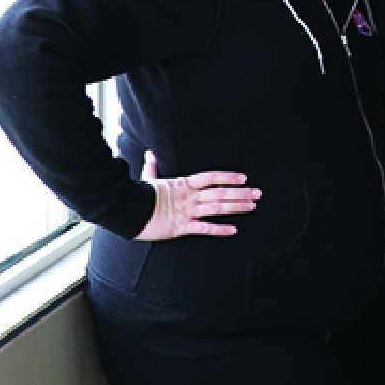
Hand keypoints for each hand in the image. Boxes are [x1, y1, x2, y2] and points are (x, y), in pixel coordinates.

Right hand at [134, 149, 260, 241]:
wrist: (125, 211)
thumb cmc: (137, 196)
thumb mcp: (148, 180)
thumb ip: (152, 168)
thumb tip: (149, 154)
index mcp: (184, 184)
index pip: (212, 177)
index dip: (229, 177)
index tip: (244, 177)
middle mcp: (189, 197)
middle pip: (220, 193)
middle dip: (241, 193)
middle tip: (258, 193)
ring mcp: (187, 212)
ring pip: (217, 208)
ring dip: (236, 207)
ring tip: (253, 206)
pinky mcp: (181, 227)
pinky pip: (204, 228)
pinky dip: (219, 229)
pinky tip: (234, 230)